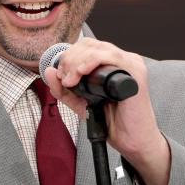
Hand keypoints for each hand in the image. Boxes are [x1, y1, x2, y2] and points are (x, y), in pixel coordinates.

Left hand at [42, 38, 170, 184]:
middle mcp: (122, 60)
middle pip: (89, 45)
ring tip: (71, 81)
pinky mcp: (135, 73)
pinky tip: (81, 73)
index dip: (68, 57)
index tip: (61, 76)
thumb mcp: (80, 103)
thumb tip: (49, 71)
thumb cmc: (111, 121)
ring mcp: (130, 64)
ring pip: (97, 49)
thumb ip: (63, 89)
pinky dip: (91, 61)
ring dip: (76, 62)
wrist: (130, 140)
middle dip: (69, 60)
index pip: (86, 46)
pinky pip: (111, 56)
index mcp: (111, 64)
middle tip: (65, 79)